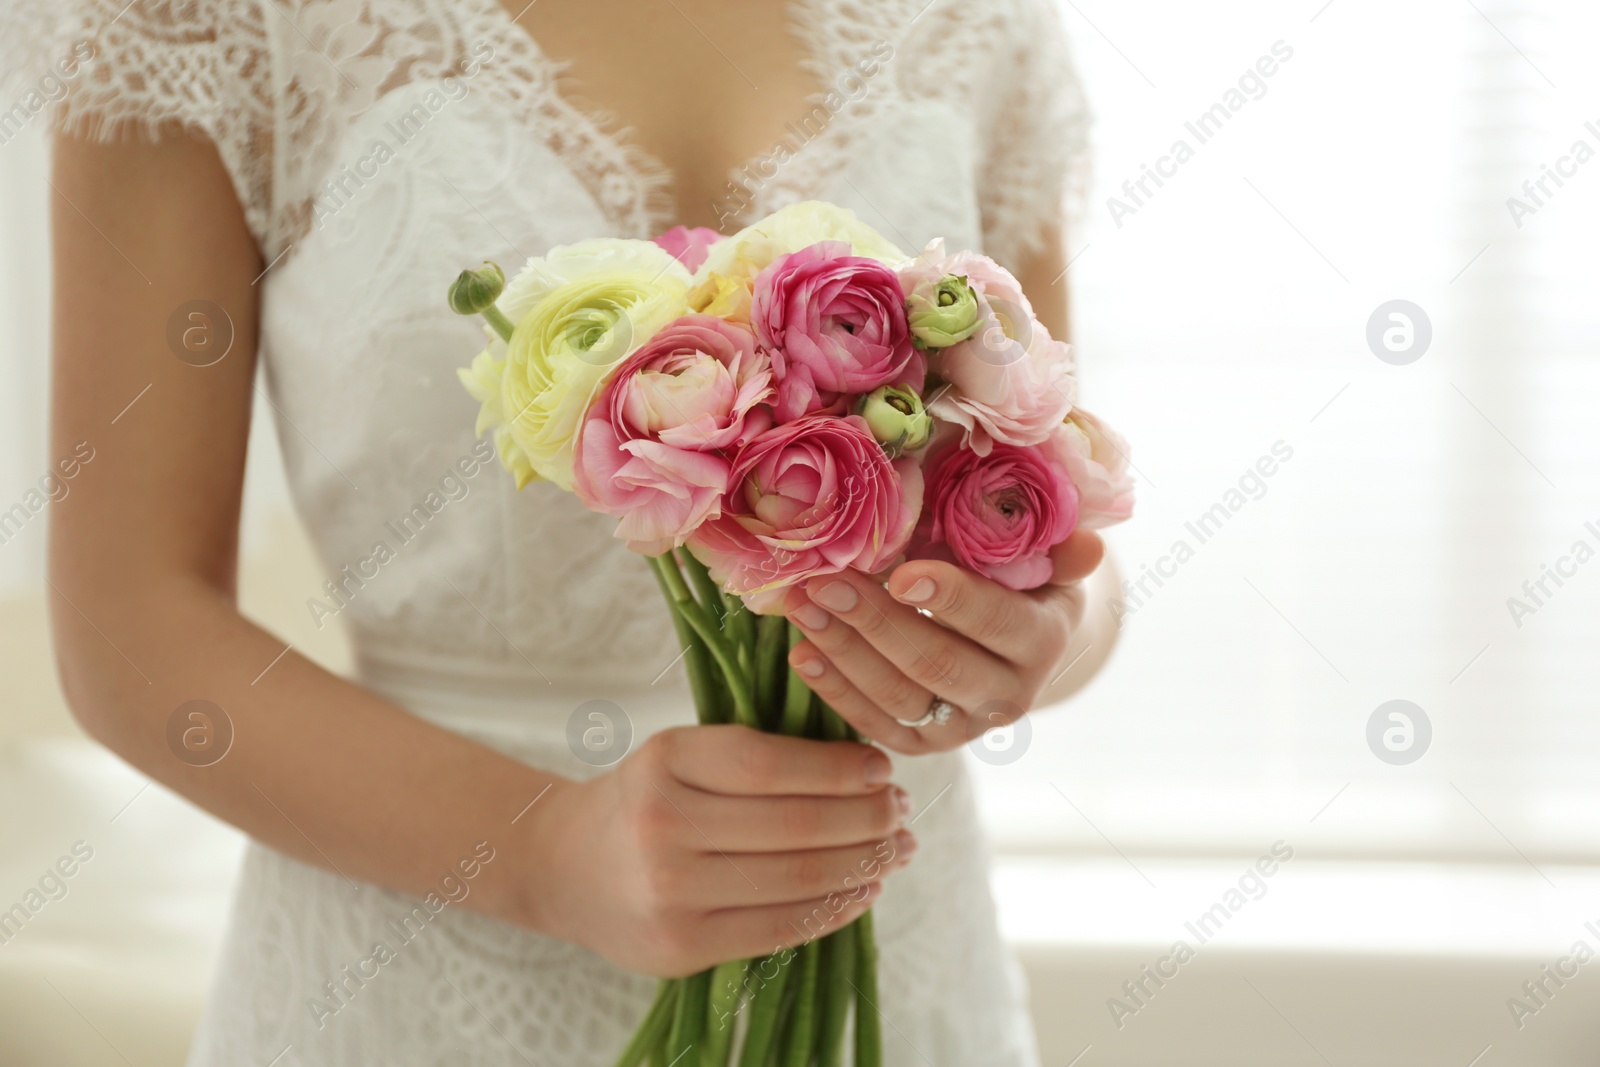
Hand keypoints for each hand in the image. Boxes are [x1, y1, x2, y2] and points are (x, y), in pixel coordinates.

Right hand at [521, 725, 914, 976]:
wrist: (562, 866)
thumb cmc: (642, 799)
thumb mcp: (679, 754)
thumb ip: (753, 753)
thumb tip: (863, 765)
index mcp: (665, 761)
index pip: (771, 765)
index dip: (839, 768)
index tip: (882, 766)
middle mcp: (662, 827)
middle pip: (796, 826)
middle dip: (867, 817)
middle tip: (901, 809)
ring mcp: (670, 894)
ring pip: (798, 879)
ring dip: (865, 864)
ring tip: (896, 849)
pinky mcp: (681, 947)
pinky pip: (782, 929)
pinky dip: (835, 908)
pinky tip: (864, 888)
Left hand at [784, 529, 1104, 753]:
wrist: (1021, 642)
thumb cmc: (1025, 579)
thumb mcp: (1049, 559)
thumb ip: (1061, 550)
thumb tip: (1090, 545)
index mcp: (1043, 640)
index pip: (995, 621)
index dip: (950, 599)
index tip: (900, 573)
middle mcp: (1009, 695)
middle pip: (937, 664)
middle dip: (875, 623)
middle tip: (823, 582)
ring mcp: (966, 726)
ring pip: (901, 698)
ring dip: (845, 653)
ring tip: (802, 607)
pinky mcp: (929, 743)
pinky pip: (879, 726)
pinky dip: (837, 693)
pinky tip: (803, 654)